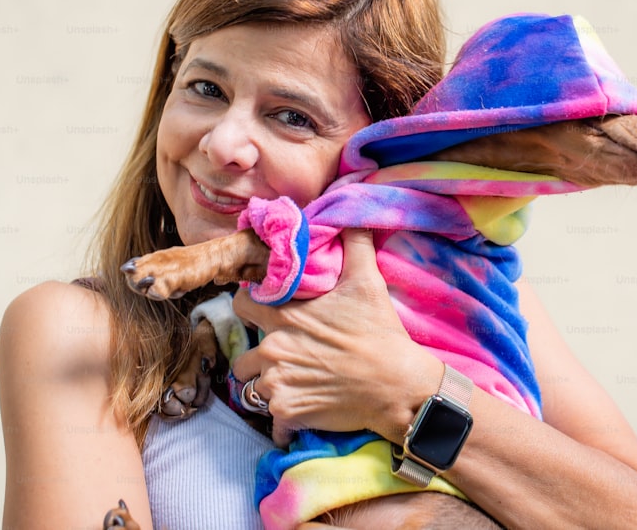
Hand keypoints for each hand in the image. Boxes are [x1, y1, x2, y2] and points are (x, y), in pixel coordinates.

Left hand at [230, 228, 442, 445]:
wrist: (397, 385)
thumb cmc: (380, 333)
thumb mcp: (368, 282)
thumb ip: (354, 245)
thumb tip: (351, 217)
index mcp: (284, 316)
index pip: (240, 305)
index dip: (250, 308)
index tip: (265, 314)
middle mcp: (272, 349)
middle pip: (242, 354)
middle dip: (260, 356)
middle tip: (288, 357)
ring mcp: (277, 384)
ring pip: (253, 387)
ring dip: (270, 386)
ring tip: (295, 383)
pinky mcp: (287, 413)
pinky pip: (271, 419)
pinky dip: (284, 417)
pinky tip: (305, 408)